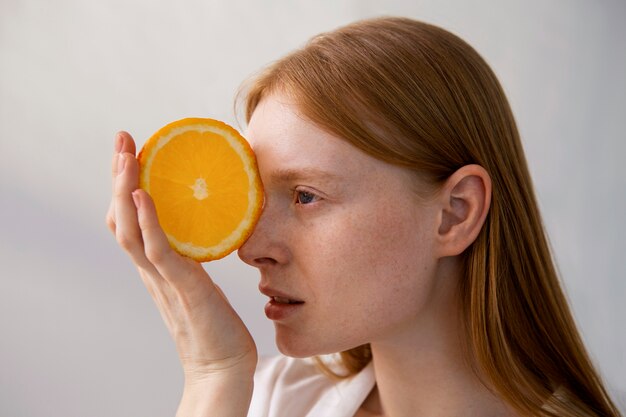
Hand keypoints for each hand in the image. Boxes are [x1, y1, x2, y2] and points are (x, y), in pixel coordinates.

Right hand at [106, 132, 256, 412]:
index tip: (129, 155)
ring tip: (126, 156)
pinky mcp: (184, 288)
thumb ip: (193, 260)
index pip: (127, 223)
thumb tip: (208, 231)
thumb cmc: (216, 326)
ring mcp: (164, 280)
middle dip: (119, 177)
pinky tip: (144, 197)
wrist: (223, 368)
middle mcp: (152, 271)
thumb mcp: (200, 283)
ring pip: (131, 230)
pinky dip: (149, 223)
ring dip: (125, 190)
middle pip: (120, 219)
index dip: (123, 190)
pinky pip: (159, 252)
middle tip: (122, 140)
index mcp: (156, 268)